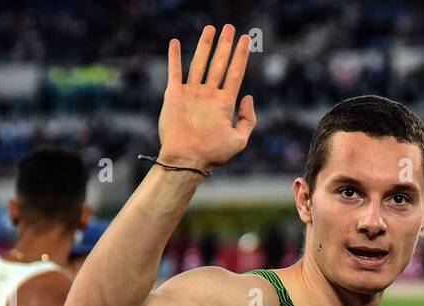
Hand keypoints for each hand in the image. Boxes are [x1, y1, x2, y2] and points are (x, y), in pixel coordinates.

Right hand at [158, 25, 255, 170]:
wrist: (187, 159)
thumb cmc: (213, 154)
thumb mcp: (239, 140)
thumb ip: (248, 119)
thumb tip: (249, 97)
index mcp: (224, 104)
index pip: (235, 73)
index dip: (241, 56)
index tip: (246, 40)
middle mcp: (209, 96)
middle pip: (219, 64)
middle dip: (225, 45)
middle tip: (230, 27)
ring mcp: (192, 94)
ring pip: (200, 63)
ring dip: (205, 45)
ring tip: (211, 28)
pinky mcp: (175, 95)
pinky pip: (175, 72)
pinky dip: (175, 57)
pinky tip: (176, 43)